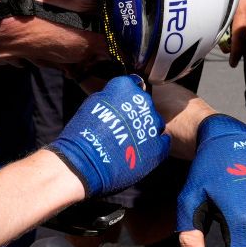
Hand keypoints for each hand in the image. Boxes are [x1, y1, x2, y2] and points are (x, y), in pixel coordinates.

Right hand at [48, 75, 170, 198]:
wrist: (84, 161)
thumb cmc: (82, 133)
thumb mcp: (92, 103)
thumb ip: (110, 96)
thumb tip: (117, 97)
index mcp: (125, 87)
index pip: (133, 85)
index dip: (126, 97)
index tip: (121, 106)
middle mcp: (143, 101)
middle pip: (145, 105)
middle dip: (136, 114)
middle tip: (122, 127)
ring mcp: (152, 124)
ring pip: (154, 123)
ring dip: (145, 130)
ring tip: (129, 142)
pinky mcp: (159, 146)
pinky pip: (163, 141)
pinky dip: (154, 145)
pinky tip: (140, 151)